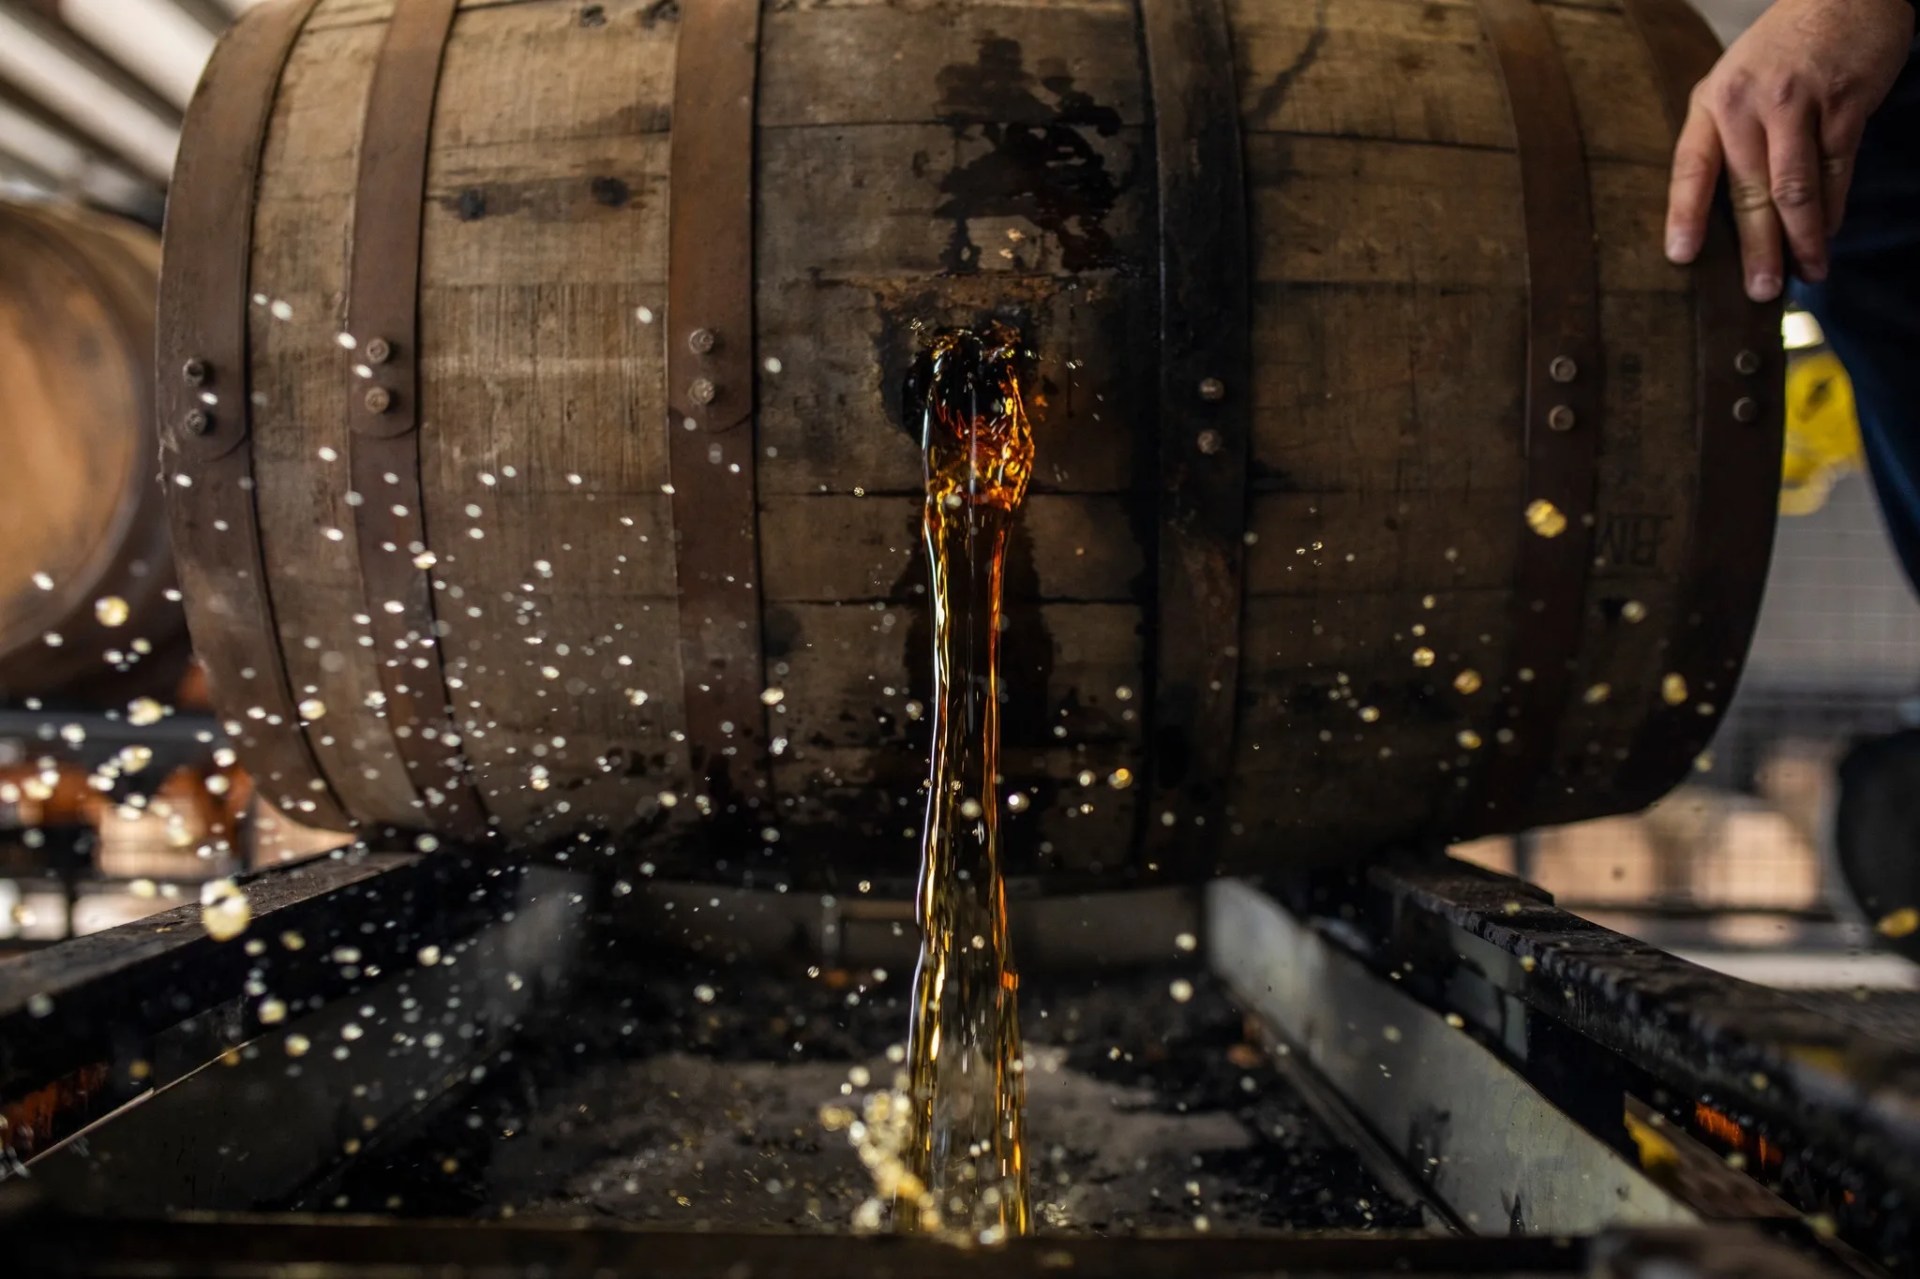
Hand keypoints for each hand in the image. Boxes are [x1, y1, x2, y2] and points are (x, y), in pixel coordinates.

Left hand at [1664, 0, 1912, 299]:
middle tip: (1761, 291)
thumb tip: (1717, 209)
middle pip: (1749, 191)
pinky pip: (1836, 170)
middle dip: (1757, 248)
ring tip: (1806, 275)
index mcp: (1713, 101)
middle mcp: (1750, 104)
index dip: (1685, 215)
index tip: (1681, 258)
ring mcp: (1799, 104)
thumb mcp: (1735, 81)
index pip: (1691, 167)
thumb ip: (1724, 134)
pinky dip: (1833, 208)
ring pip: (1796, 189)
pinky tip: (1827, 234)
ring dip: (1802, 239)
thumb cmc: (1784, 49)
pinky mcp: (1845, 105)